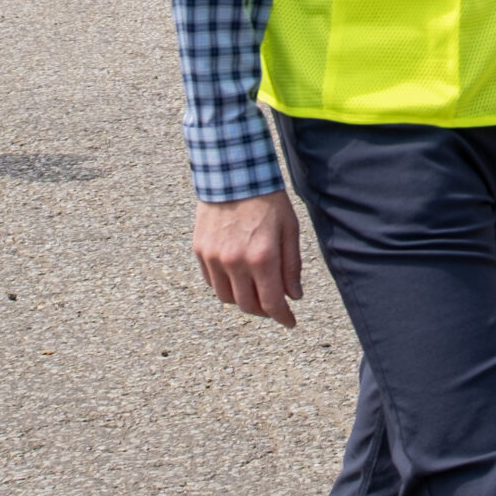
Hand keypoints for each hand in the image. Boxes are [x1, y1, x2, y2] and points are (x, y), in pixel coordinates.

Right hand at [193, 193, 302, 324]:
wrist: (232, 173)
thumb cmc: (267, 199)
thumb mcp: (289, 228)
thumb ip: (291, 265)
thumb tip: (295, 296)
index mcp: (262, 257)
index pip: (272, 303)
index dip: (282, 317)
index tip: (290, 322)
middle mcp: (235, 262)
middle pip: (247, 306)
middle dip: (264, 311)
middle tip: (274, 306)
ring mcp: (214, 258)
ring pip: (227, 298)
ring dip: (243, 300)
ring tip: (256, 291)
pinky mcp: (200, 251)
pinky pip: (211, 282)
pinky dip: (225, 286)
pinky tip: (237, 278)